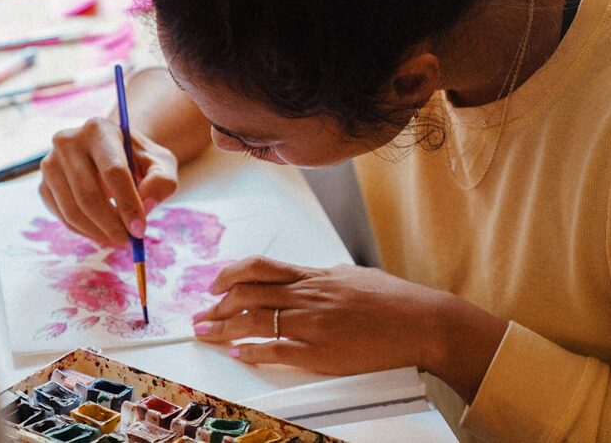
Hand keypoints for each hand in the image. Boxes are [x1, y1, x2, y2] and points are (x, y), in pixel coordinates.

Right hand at [39, 116, 177, 244]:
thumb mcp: (161, 163)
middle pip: (89, 194)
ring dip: (99, 233)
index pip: (113, 172)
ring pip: (73, 210)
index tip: (140, 230)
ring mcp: (50, 163)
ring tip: (120, 239)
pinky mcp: (43, 185)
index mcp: (99, 129)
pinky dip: (85, 232)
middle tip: (130, 242)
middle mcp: (68, 141)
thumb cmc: (138, 159)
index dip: (128, 204)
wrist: (112, 152)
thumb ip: (162, 181)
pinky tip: (104, 231)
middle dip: (112, 225)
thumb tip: (144, 206)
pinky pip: (63, 218)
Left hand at [193, 256, 507, 402]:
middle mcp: (308, 295)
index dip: (229, 274)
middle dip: (216, 305)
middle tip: (200, 314)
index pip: (259, 268)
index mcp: (314, 275)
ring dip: (222, 328)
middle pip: (247, 294)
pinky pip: (277, 351)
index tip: (214, 284)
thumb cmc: (393, 300)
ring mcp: (312, 323)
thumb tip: (306, 275)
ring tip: (205, 334)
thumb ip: (324, 276)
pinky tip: (238, 353)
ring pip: (254, 321)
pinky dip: (252, 352)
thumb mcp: (353, 275)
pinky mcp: (321, 352)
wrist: (422, 322)